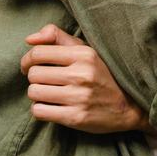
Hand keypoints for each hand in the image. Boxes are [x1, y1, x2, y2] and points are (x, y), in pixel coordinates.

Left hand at [19, 23, 148, 133]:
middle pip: (34, 74)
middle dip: (35, 79)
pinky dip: (41, 110)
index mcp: (85, 54)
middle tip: (46, 82)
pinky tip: (53, 107)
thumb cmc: (101, 75)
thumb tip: (29, 39)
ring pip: (34, 93)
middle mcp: (82, 74)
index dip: (28, 60)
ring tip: (50, 94)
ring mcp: (79, 97)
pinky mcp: (75, 117)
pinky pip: (38, 111)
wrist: (128, 107)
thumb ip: (58, 38)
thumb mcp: (86, 51)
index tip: (31, 66)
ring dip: (38, 95)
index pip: (38, 52)